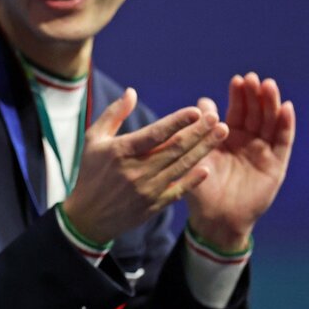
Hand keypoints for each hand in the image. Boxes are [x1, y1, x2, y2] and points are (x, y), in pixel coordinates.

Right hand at [60, 89, 226, 245]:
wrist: (88, 216)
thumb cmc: (91, 171)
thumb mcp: (93, 139)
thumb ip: (113, 114)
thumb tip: (132, 92)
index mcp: (121, 151)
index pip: (155, 134)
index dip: (177, 122)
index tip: (196, 111)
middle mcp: (136, 170)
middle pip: (174, 148)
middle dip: (198, 132)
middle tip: (217, 118)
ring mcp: (146, 190)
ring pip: (181, 166)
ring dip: (203, 149)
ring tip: (220, 134)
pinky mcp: (153, 205)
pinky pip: (178, 191)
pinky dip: (193, 180)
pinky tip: (207, 168)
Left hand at [185, 73, 294, 249]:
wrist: (215, 218)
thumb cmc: (201, 187)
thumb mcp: (196, 156)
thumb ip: (198, 132)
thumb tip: (201, 104)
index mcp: (226, 135)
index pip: (235, 110)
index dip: (238, 95)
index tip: (236, 80)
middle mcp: (247, 140)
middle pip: (255, 112)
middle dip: (255, 95)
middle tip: (253, 78)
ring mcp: (263, 151)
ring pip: (269, 122)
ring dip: (271, 104)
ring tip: (269, 86)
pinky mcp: (276, 165)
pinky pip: (283, 142)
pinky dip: (286, 125)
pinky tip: (286, 108)